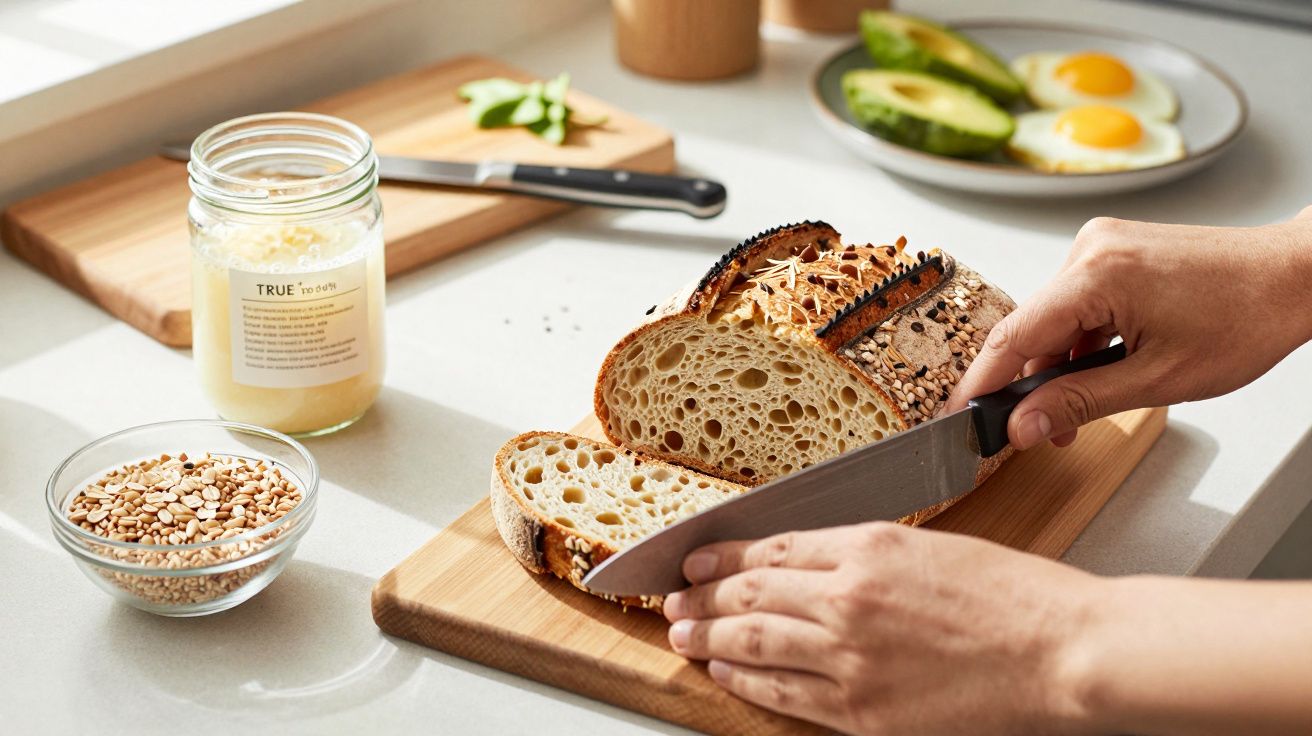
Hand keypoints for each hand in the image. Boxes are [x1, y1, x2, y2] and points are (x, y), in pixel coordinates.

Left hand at [662, 522, 1104, 734]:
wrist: (1064, 652)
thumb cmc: (1014, 596)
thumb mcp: (930, 547)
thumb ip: (863, 554)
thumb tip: (806, 562)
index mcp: (868, 545)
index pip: (770, 547)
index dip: (722, 556)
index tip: (696, 558)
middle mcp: (848, 597)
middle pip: (750, 593)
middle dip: (701, 595)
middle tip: (673, 598)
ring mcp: (851, 657)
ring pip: (754, 642)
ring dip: (709, 636)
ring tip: (680, 633)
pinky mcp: (863, 710)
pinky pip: (784, 692)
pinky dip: (745, 680)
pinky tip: (725, 673)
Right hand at [946, 209, 1311, 449]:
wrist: (1297, 275)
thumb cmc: (1247, 317)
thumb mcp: (1158, 380)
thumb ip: (1079, 403)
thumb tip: (1023, 426)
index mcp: (1096, 275)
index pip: (1012, 337)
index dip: (981, 383)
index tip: (960, 416)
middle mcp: (1090, 249)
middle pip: (1030, 329)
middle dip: (1029, 385)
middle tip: (1033, 433)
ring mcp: (1101, 245)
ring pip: (1053, 319)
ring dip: (1058, 366)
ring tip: (1077, 412)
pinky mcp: (1115, 251)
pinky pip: (1075, 302)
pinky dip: (1079, 341)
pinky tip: (1100, 370)